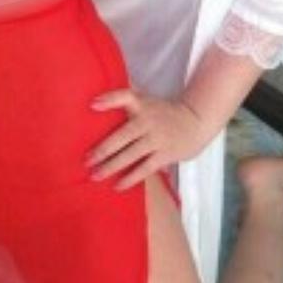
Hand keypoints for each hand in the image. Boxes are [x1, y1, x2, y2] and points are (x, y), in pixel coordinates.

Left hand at [86, 87, 207, 189]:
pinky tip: (117, 185)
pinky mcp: (165, 154)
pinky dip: (131, 178)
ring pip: (131, 154)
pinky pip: (145, 168)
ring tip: (96, 175)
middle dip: (103, 150)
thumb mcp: (146, 101)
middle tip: (86, 160)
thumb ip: (124, 101)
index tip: (92, 105)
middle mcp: (148, 121)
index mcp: (142, 106)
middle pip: (122, 136)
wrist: (196, 121)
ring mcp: (157, 138)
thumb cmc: (163, 112)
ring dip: (112, 166)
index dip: (109, 99)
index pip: (125, 97)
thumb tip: (94, 103)